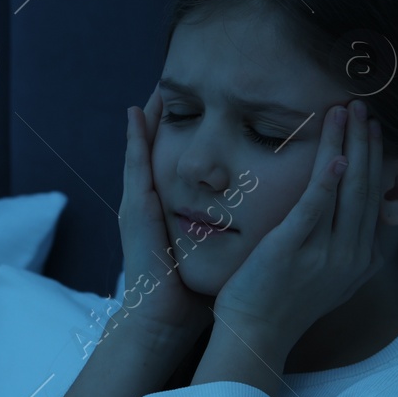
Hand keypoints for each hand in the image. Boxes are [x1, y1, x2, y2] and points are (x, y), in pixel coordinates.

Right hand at [115, 84, 215, 346]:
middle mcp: (154, 200)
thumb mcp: (218, 247)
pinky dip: (134, 139)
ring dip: (149, 114)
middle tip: (178, 76)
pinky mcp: (135, 211)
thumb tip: (263, 211)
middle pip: (160, 147)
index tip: (214, 99)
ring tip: (159, 80)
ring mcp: (139, 203)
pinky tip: (137, 110)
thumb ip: (232, 225)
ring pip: (144, 148)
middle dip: (168, 113)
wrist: (163, 320)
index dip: (196, 129)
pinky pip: (135, 166)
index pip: (186, 160)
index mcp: (174, 208)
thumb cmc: (192, 290)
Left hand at [211, 99, 386, 350]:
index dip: (376, 159)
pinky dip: (326, 177)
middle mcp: (352, 257)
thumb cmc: (281, 303)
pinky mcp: (293, 249)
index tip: (373, 129)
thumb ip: (343, 243)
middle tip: (363, 107)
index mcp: (361, 260)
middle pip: (365, 186)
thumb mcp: (327, 275)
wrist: (254, 335)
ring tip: (346, 110)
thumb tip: (354, 210)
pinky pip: (315, 206)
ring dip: (348, 144)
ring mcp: (326, 254)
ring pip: (346, 188)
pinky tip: (333, 151)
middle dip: (366, 142)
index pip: (375, 198)